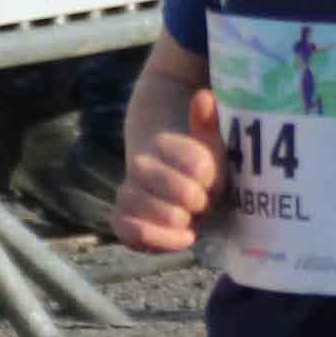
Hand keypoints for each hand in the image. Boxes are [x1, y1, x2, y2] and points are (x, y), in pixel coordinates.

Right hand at [113, 83, 221, 250]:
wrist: (174, 189)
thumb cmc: (201, 171)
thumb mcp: (212, 148)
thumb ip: (208, 125)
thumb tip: (203, 96)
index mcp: (163, 144)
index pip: (198, 164)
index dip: (213, 179)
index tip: (214, 181)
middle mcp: (140, 166)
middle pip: (183, 192)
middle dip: (201, 202)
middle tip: (204, 201)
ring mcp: (127, 193)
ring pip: (159, 211)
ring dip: (183, 220)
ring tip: (192, 217)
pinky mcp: (121, 220)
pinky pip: (134, 232)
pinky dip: (163, 239)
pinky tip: (184, 236)